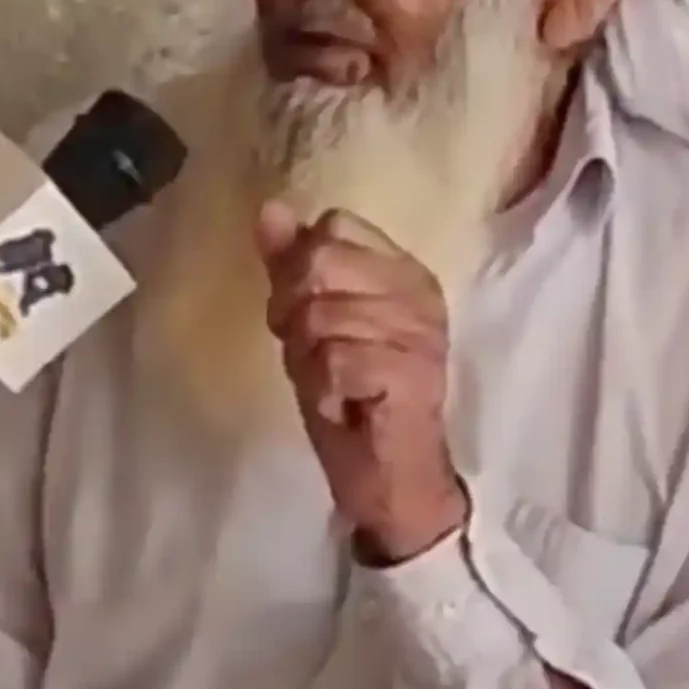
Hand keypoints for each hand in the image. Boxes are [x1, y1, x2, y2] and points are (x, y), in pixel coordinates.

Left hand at [254, 202, 466, 563]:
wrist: (389, 479)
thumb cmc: (353, 399)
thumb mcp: (313, 324)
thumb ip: (294, 264)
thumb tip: (270, 209)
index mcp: (402, 271)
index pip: (334, 227)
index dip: (300, 271)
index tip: (308, 318)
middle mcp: (417, 292)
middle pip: (319, 263)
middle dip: (298, 316)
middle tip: (320, 357)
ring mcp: (418, 332)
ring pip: (319, 315)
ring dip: (310, 360)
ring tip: (337, 387)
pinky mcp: (410, 373)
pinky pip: (333, 360)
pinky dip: (325, 389)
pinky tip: (347, 406)